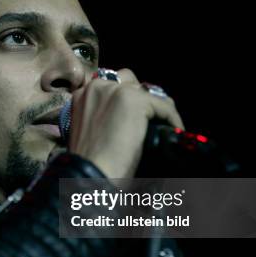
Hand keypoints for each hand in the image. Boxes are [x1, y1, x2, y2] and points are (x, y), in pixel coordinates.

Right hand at [67, 69, 184, 177]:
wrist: (90, 174)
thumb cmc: (89, 163)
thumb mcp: (87, 133)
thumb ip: (99, 118)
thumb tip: (123, 120)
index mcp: (82, 95)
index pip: (112, 87)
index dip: (126, 102)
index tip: (137, 119)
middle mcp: (97, 87)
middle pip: (131, 82)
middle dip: (141, 99)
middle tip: (149, 121)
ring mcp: (116, 91)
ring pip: (148, 92)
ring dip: (156, 108)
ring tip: (163, 126)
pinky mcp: (135, 100)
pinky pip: (164, 105)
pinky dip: (172, 119)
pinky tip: (173, 132)